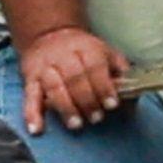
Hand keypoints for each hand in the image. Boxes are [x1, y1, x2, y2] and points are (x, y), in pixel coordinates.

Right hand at [14, 23, 128, 129]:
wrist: (48, 35)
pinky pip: (29, 96)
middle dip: (87, 100)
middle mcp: (63, 56)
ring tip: (76, 124)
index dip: (103, 86)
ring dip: (65, 107)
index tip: (111, 104)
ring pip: (53, 86)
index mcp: (85, 48)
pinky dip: (31, 113)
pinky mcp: (30, 79)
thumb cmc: (83, 51)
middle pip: (74, 77)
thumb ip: (120, 70)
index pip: (94, 66)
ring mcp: (45, 68)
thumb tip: (133, 90)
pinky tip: (36, 128)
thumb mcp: (105, 52)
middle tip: (96, 118)